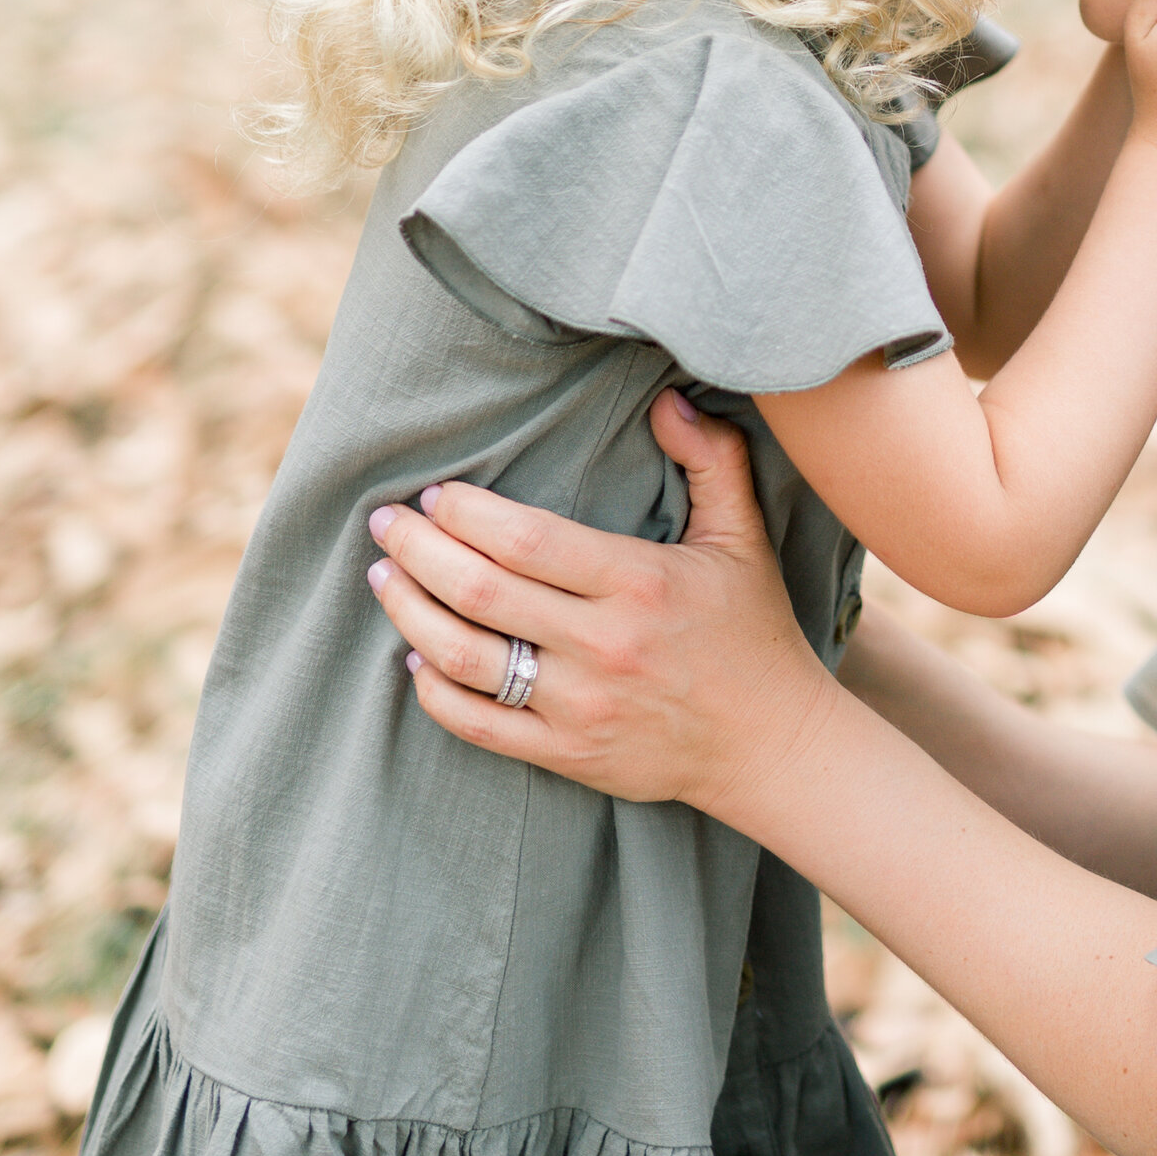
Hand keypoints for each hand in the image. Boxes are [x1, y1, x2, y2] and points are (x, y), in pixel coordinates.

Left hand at [365, 389, 835, 813]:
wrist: (771, 744)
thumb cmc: (752, 630)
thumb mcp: (743, 536)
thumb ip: (713, 458)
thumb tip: (669, 400)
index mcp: (640, 582)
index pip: (526, 539)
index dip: (466, 513)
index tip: (436, 494)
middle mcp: (603, 645)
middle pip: (480, 591)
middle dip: (417, 550)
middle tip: (384, 523)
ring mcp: (579, 706)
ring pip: (464, 657)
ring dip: (409, 612)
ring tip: (384, 578)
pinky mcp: (567, 755)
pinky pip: (476, 724)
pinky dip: (432, 690)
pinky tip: (414, 657)